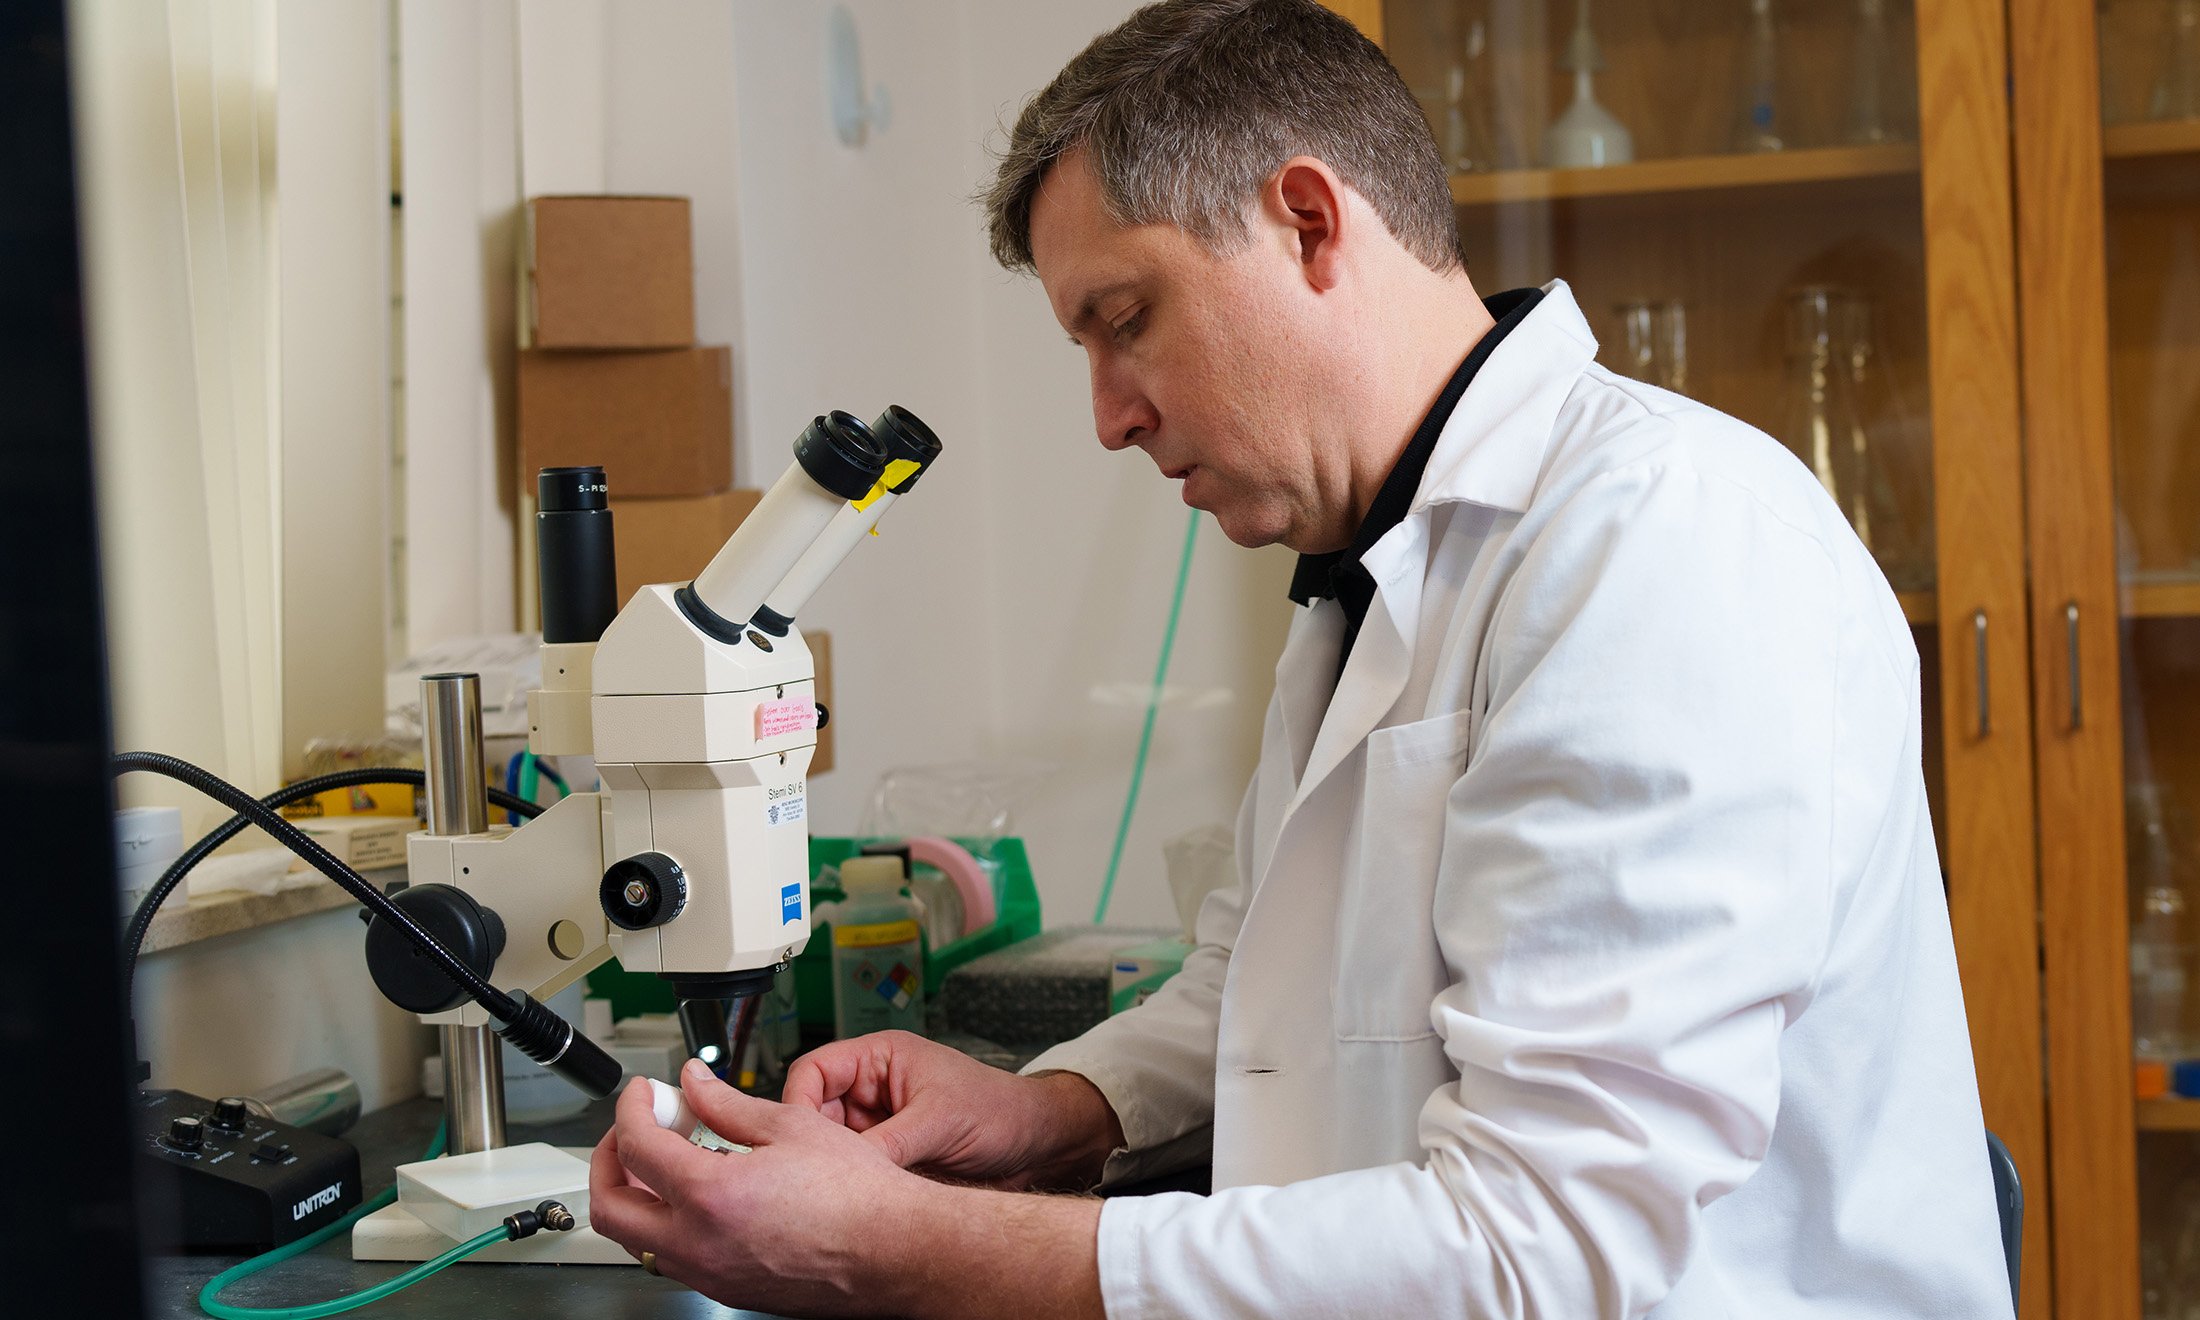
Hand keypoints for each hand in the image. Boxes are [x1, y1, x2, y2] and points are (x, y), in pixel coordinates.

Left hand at [588, 1060, 928, 1315]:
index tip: (643, 1094)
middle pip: (611, 1208)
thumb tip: (694, 1083)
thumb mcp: (789, 1126)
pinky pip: (674, 1258)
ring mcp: (711, 1275)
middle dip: (608, 1161)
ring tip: (669, 1159)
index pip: (636, 1147)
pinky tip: (702, 1193)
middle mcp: (700, 1245)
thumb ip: (726, 1104)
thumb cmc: (858, 1196)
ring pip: (637, 1241)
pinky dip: (669, 1222)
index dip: (631, 1109)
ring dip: (637, 1195)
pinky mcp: (727, 1290)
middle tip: (633, 1131)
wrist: (895, 1251)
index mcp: (711, 1196)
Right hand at [783, 1030, 1121, 1189]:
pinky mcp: (890, 1161)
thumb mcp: (938, 1121)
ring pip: (831, 1149)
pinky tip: (858, 1202)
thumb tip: (839, 1168)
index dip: (798, 1103)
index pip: (813, 1072)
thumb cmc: (1001, 1111)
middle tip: (818, 1173)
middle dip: (815, 1143)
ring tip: (840, 1190)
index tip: (799, 1138)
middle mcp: (873, 1092)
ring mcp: (880, 1128)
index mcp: (879, 1059)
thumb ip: (885, 1143)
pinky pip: (855, 1173)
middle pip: (814, 1115)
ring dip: (835, 1168)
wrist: (1038, 1149)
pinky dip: (854, 1187)